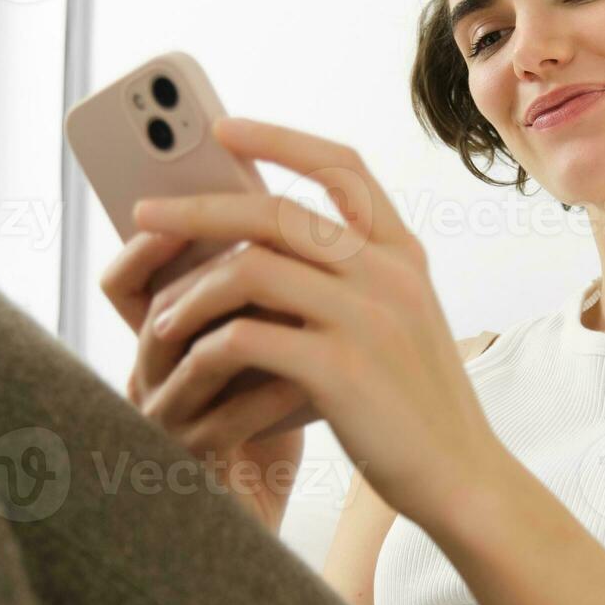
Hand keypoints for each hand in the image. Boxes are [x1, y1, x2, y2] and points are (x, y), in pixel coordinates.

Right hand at [100, 230, 309, 530]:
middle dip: (212, 272)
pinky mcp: (193, 467)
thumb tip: (296, 212)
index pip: (127, 278)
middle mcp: (148, 374)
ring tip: (303, 300)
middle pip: (155, 309)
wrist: (264, 510)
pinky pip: (225, 420)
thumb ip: (262, 288)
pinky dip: (272, 395)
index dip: (151, 239)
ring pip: (187, 358)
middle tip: (264, 245)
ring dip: (249, 325)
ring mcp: (164, 421)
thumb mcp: (262, 342)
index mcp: (161, 337)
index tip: (205, 202)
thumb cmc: (264, 417)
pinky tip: (313, 380)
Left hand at [131, 116, 510, 531]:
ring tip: (159, 315)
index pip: (342, 166)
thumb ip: (356, 276)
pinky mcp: (341, 368)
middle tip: (142, 211)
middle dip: (199, 208)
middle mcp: (388, 272)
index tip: (224, 128)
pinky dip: (207, 345)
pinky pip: (248, 336)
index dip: (279, 140)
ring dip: (192, 290)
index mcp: (403, 252)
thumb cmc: (416, 404)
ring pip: (252, 270)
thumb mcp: (402, 320)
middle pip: (277, 211)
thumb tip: (269, 245)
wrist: (462, 477)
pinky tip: (188, 360)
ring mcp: (368, 317)